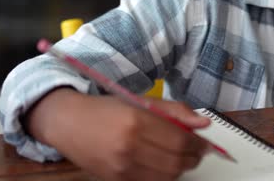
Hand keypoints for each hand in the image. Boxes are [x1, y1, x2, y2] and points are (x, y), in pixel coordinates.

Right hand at [25, 88, 210, 180]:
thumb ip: (174, 111)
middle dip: (194, 157)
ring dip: (181, 168)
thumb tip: (203, 123)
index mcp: (137, 120)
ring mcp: (122, 166)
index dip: (200, 143)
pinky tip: (163, 164)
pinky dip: (163, 176)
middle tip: (198, 151)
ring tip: (181, 156)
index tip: (206, 142)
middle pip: (177, 161)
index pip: (181, 139)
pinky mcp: (116, 180)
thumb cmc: (104, 109)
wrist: (68, 123)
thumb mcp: (140, 101)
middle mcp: (129, 146)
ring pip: (167, 176)